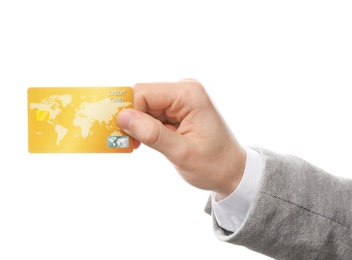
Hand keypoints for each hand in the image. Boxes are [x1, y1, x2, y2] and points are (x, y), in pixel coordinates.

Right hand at [117, 79, 245, 196]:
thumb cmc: (214, 165)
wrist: (232, 172)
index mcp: (189, 94)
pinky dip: (145, 128)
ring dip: (138, 126)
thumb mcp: (182, 153)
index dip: (129, 113)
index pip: (144, 93)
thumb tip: (122, 117)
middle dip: (132, 120)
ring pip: (143, 106)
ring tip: (143, 146)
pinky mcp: (176, 109)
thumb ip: (152, 134)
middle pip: (142, 97)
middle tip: (133, 145)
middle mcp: (184, 90)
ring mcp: (180, 99)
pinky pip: (151, 113)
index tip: (126, 137)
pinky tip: (149, 142)